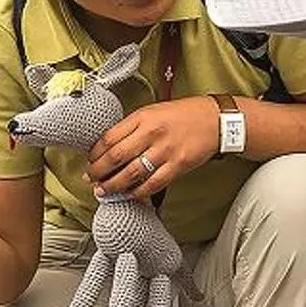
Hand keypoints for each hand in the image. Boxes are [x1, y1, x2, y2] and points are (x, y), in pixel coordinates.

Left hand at [87, 98, 220, 197]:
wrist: (215, 119)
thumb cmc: (184, 114)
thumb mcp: (153, 111)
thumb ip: (133, 126)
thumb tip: (112, 145)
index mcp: (142, 117)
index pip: (109, 137)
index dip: (95, 153)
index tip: (90, 160)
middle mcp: (151, 133)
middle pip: (115, 157)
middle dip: (98, 171)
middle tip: (90, 179)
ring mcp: (165, 150)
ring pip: (131, 173)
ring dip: (113, 185)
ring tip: (103, 191)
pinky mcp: (177, 165)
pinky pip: (152, 184)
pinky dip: (138, 192)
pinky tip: (129, 195)